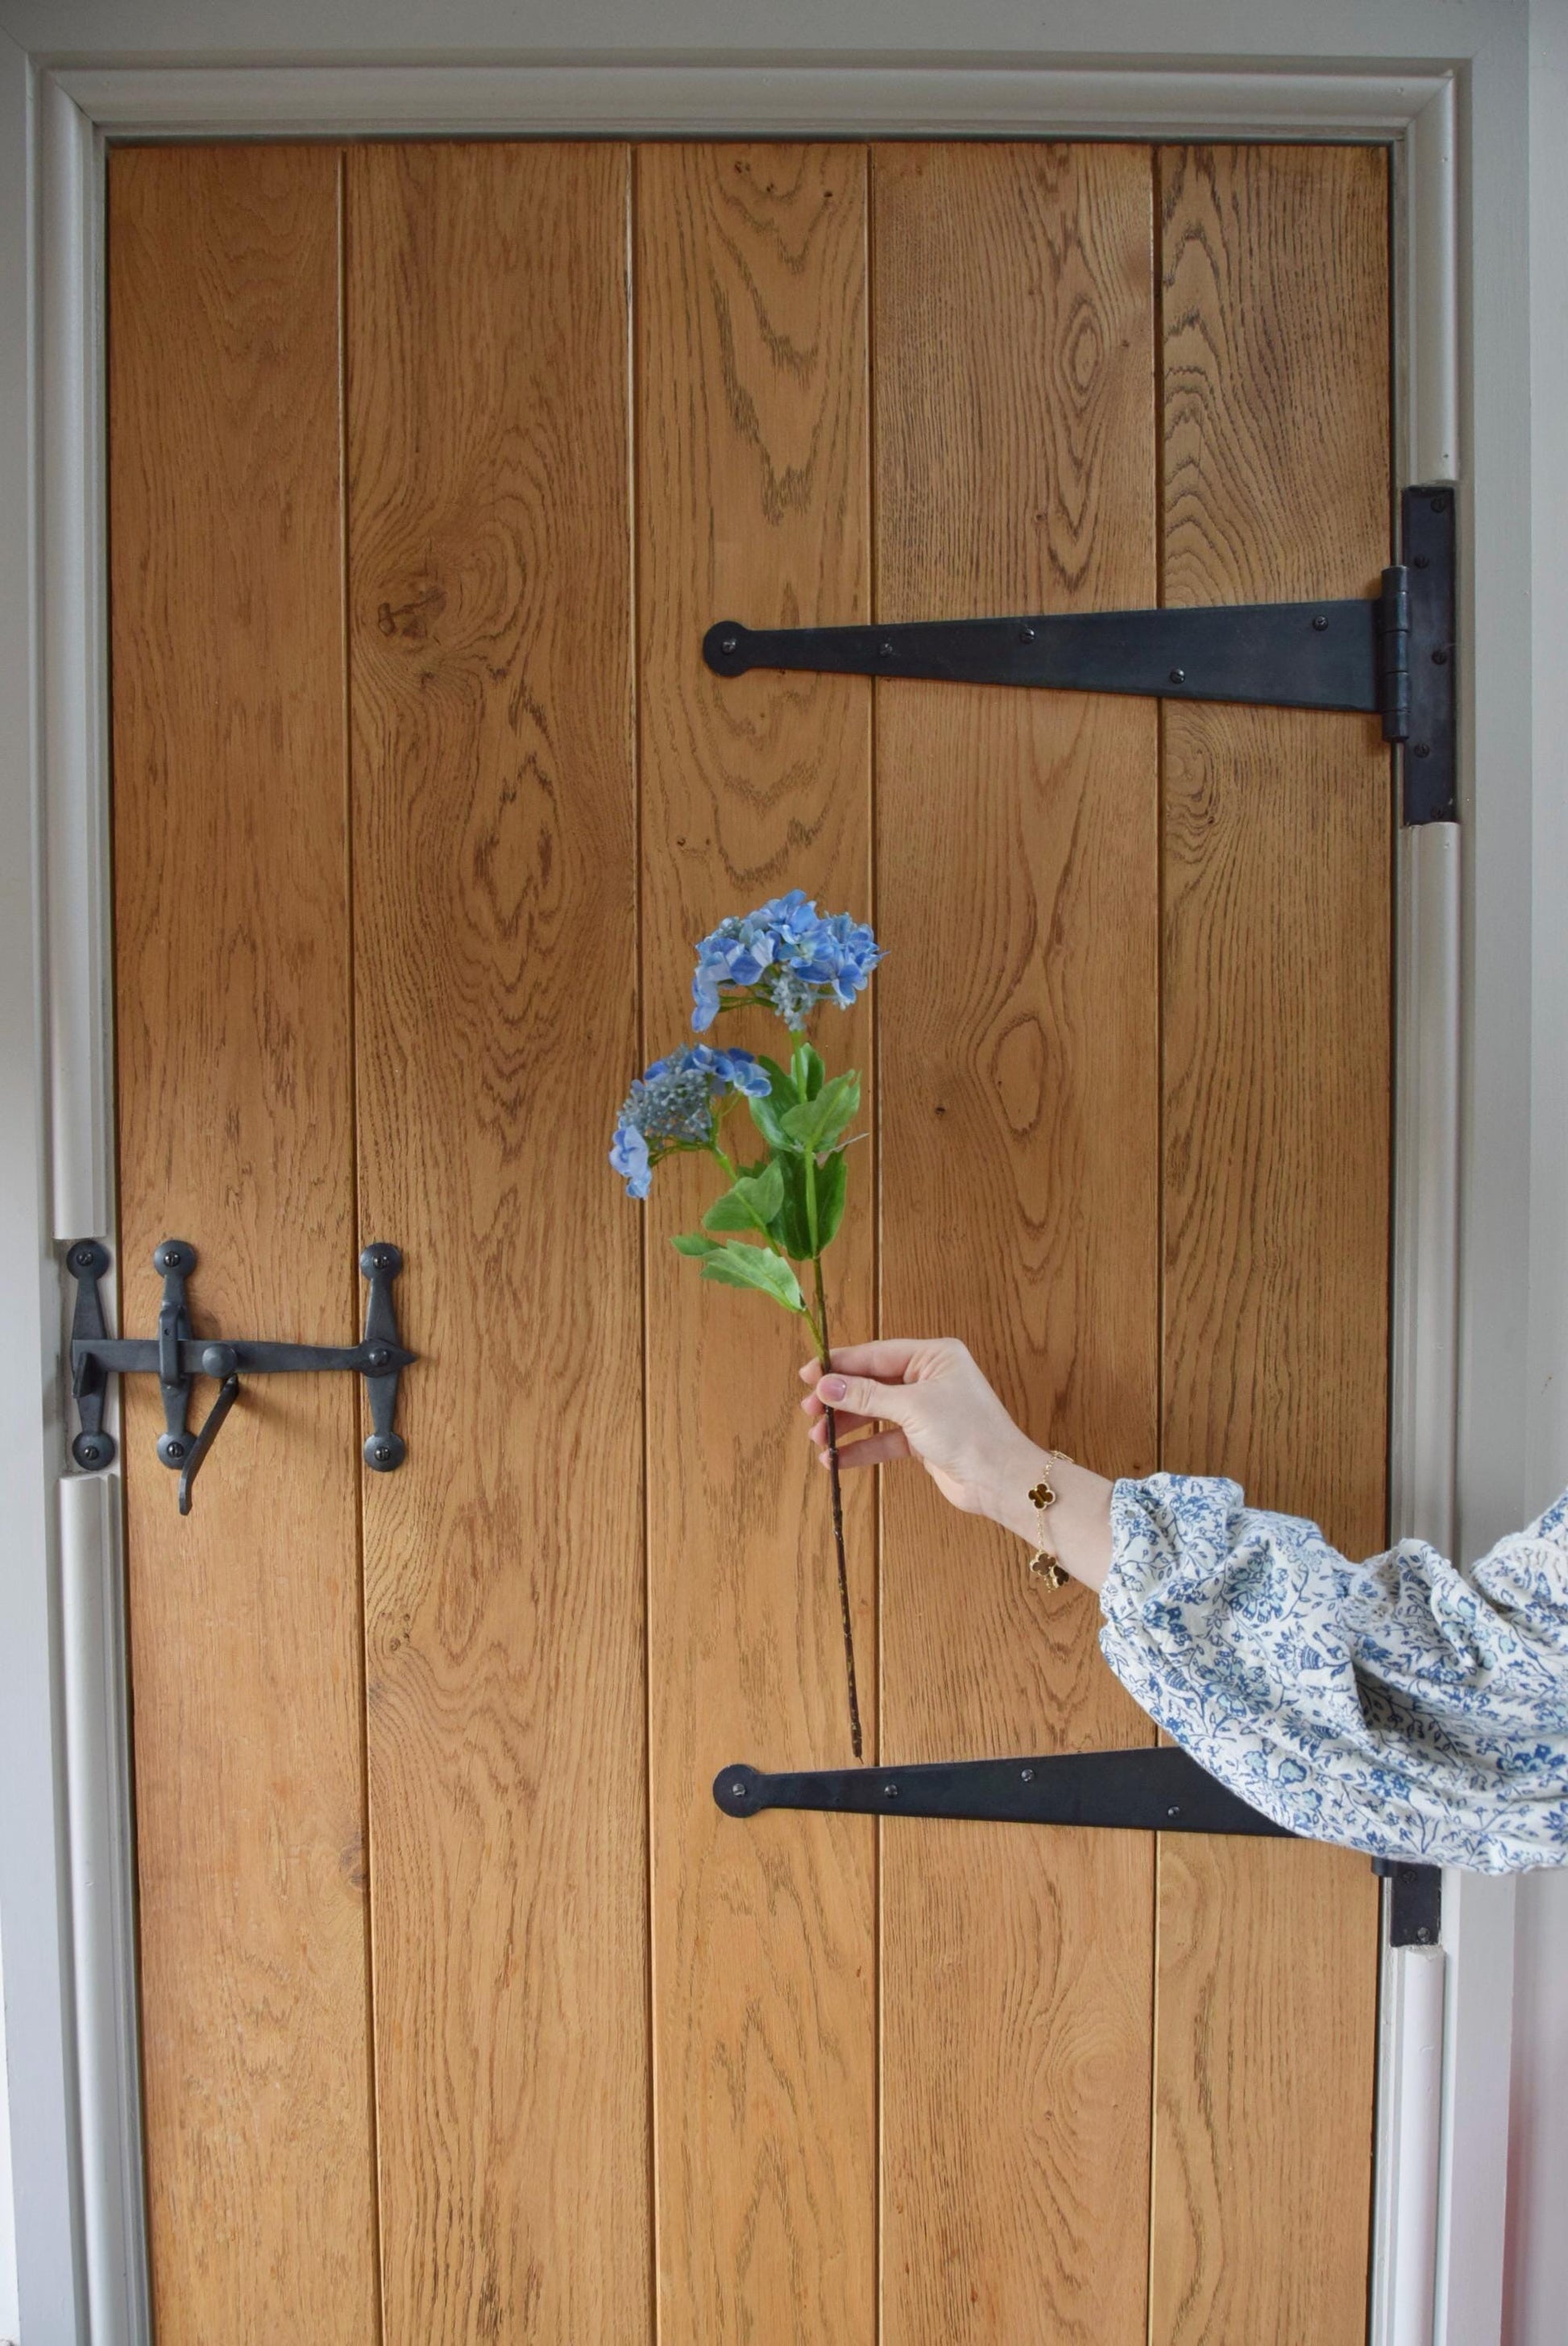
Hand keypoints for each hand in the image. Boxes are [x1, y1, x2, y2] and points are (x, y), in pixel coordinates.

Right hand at [797, 1336, 1114, 1590]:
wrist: (1000, 1479)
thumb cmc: (967, 1431)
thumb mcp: (912, 1407)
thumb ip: (866, 1396)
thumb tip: (825, 1385)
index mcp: (934, 1356)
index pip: (876, 1354)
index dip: (840, 1364)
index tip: (807, 1374)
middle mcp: (929, 1378)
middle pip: (872, 1383)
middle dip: (840, 1399)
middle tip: (808, 1411)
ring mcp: (926, 1409)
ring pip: (875, 1413)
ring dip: (846, 1427)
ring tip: (818, 1441)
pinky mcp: (924, 1440)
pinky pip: (884, 1439)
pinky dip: (861, 1449)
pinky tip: (837, 1460)